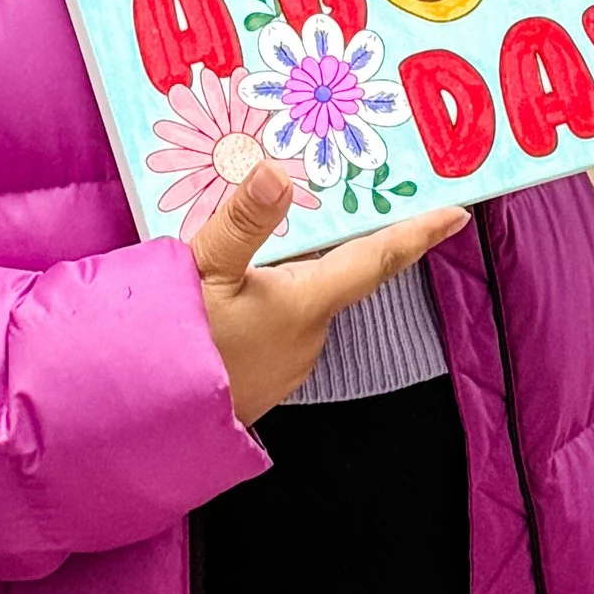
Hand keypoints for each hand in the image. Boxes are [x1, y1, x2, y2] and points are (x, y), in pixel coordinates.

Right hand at [189, 164, 469, 425]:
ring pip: (302, 302)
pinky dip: (265, 304)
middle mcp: (309, 336)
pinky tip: (230, 296)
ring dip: (287, 276)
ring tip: (249, 252)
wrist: (136, 419)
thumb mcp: (199, 271)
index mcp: (305, 302)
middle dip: (327, 244)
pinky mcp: (264, 382)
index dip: (418, 233)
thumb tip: (276, 174)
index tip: (457, 214)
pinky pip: (277, 328)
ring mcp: (287, 364)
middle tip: (315, 204)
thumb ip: (241, 222)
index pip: (376, 258)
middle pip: (333, 274)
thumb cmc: (171, 345)